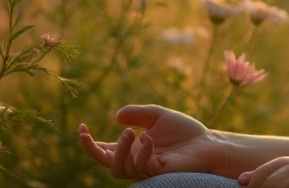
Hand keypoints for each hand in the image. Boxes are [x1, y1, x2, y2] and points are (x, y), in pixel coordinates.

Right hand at [78, 104, 221, 179]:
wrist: (207, 143)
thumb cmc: (183, 131)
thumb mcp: (157, 115)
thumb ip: (137, 114)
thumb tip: (116, 118)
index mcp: (131, 148)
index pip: (103, 150)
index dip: (89, 142)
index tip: (81, 127)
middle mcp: (135, 161)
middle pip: (106, 163)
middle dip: (96, 150)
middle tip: (115, 130)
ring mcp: (145, 170)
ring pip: (119, 169)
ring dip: (122, 150)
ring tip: (132, 132)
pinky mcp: (158, 174)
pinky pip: (141, 168)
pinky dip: (143, 152)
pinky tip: (149, 138)